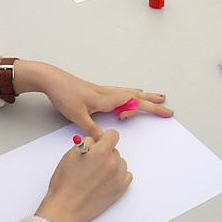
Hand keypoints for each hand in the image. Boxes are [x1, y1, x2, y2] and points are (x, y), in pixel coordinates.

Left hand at [17, 61, 171, 138]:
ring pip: (130, 93)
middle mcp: (108, 93)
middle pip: (136, 96)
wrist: (52, 80)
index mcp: (106, 98)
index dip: (138, 110)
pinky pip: (122, 93)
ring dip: (145, 96)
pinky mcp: (98, 92)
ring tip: (158, 96)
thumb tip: (105, 141)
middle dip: (153, 102)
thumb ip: (91, 129)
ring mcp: (104, 92)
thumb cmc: (64, 95)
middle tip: (168, 108)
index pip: (131, 102)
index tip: (126, 119)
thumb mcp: (76, 115)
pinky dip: (133, 94)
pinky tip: (132, 95)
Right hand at [37, 128, 131, 221]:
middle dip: (105, 153)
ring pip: (121, 162)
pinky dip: (119, 175)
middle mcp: (112, 164)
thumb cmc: (65, 183)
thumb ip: (87, 143)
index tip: (99, 144)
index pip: (113, 135)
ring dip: (112, 165)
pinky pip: (126, 175)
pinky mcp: (119, 190)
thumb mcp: (71, 154)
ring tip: (97, 174)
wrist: (65, 208)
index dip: (104, 138)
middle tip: (92, 163)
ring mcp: (118, 178)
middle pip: (115, 150)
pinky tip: (107, 179)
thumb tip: (95, 141)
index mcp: (101, 152)